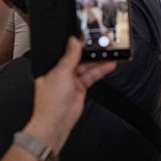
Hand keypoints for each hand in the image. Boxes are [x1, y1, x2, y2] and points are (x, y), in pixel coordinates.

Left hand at [24, 38, 115, 152]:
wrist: (56, 123)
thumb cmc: (50, 101)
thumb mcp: (61, 73)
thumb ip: (70, 56)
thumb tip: (74, 41)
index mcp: (52, 66)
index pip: (66, 51)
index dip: (77, 44)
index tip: (88, 37)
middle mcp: (61, 72)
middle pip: (78, 57)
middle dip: (90, 51)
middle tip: (103, 43)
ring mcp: (71, 80)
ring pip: (87, 66)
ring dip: (98, 60)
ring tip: (110, 52)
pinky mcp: (81, 88)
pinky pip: (92, 76)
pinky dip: (101, 70)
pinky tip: (109, 65)